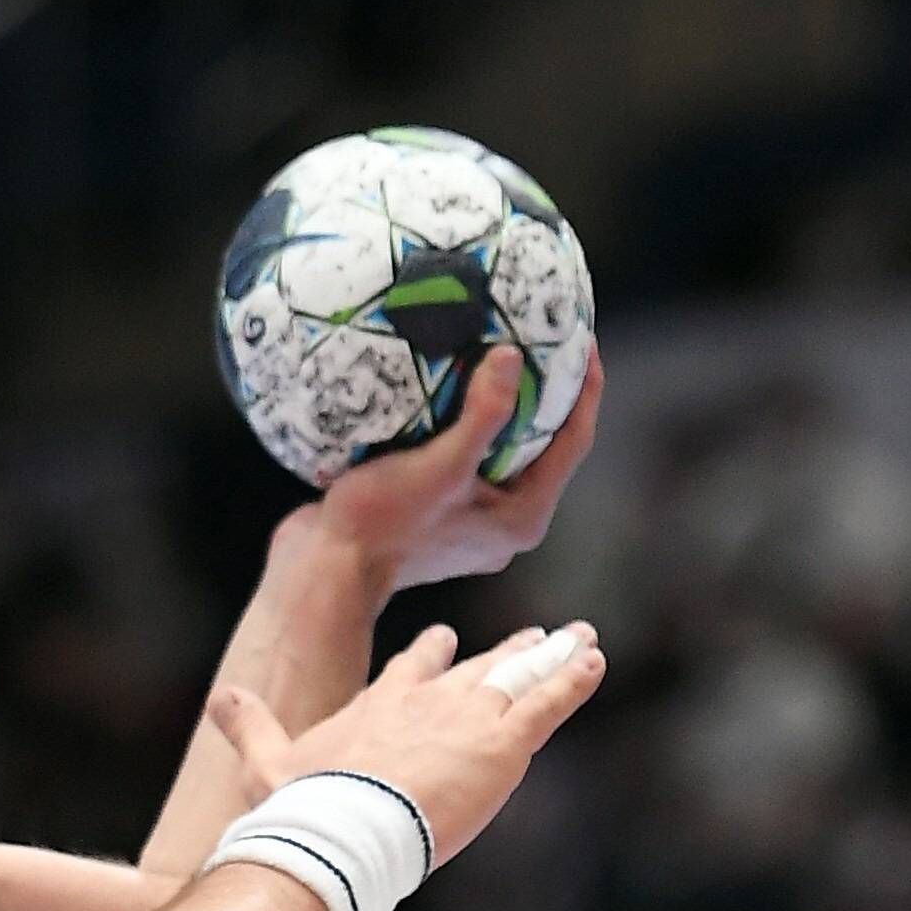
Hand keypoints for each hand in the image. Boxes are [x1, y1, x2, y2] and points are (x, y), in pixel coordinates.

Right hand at [222, 618, 605, 871]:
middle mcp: (428, 700)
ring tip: (578, 639)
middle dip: (506, 654)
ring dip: (551, 657)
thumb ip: (249, 726)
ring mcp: (469, 717)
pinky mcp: (504, 742)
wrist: (343, 828)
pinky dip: (573, 681)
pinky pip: (548, 702)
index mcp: (378, 704)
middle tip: (532, 638)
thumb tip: (219, 699)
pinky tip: (594, 662)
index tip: (443, 640)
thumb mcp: (266, 763)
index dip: (429, 657)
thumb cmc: (303, 806)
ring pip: (520, 678)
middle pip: (476, 669)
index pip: (411, 671)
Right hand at [296, 345, 606, 593]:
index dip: (586, 390)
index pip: (574, 442)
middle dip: (546, 394)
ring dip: (502, 407)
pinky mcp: (437, 512)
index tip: (582, 341)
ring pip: (502, 451)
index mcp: (523, 517)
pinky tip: (448, 389)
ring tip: (496, 353)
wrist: (325, 569)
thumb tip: (512, 358)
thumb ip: (483, 415)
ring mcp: (471, 520)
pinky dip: (465, 422)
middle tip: (542, 340)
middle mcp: (504, 522)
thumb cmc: (384, 524)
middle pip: (543, 446)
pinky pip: (466, 456)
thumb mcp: (441, 465)